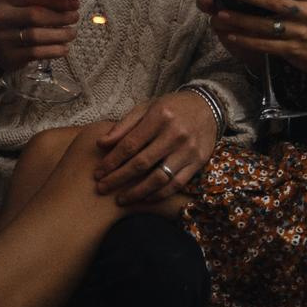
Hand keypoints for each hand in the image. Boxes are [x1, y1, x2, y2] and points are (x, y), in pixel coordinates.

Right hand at [0, 0, 78, 74]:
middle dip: (59, 16)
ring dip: (59, 34)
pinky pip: (36, 53)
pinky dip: (54, 50)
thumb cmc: (13, 19)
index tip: (74, 3)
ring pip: (36, 35)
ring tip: (71, 33)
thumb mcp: (18, 3)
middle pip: (34, 15)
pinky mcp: (9, 56)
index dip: (57, 0)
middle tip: (74, 17)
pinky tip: (64, 48)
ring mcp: (2, 38)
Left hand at [93, 89, 218, 205]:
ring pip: (159, 178)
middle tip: (102, 189)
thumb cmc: (171, 108)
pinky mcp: (198, 162)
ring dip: (137, 192)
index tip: (98, 173)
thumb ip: (124, 126)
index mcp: (160, 117)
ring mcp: (188, 150)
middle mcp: (175, 134)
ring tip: (121, 199)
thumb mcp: (146, 108)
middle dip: (118, 178)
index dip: (111, 161)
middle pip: (141, 163)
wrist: (208, 107)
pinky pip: (176, 184)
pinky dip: (159, 194)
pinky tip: (145, 198)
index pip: (130, 144)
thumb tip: (101, 144)